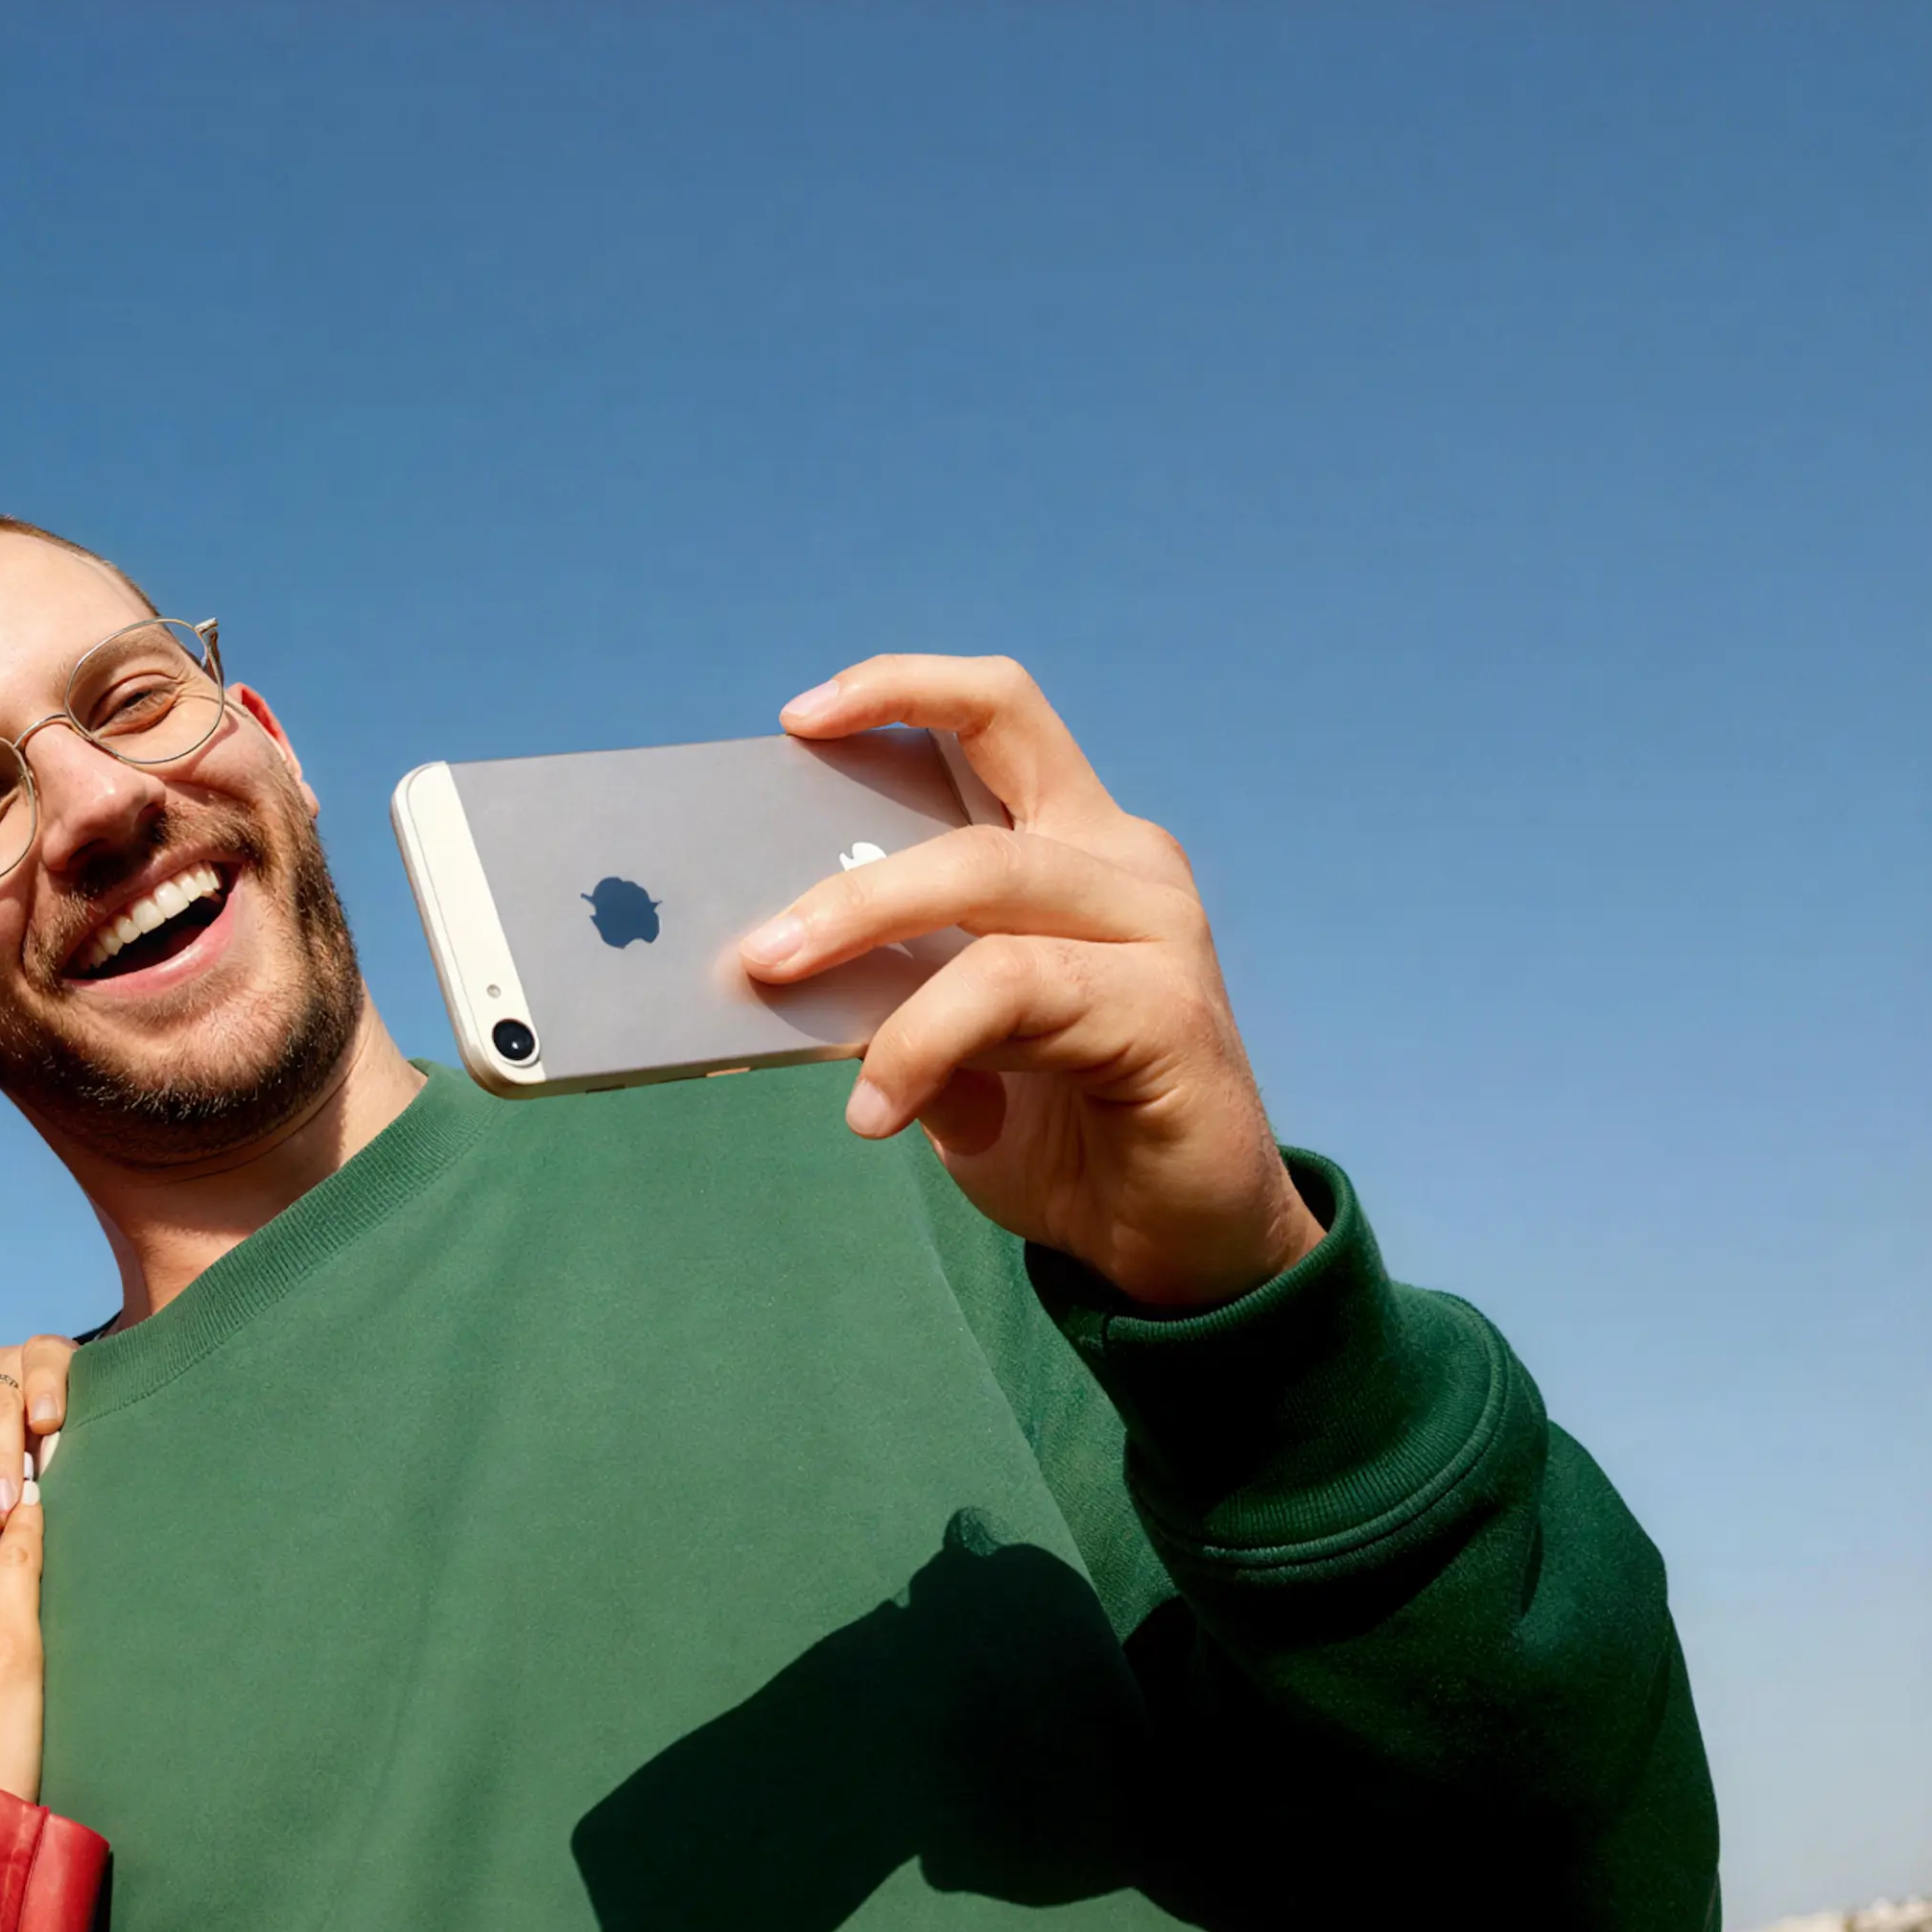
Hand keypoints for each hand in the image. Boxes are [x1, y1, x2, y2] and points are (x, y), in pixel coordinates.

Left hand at [743, 655, 1323, 1310]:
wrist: (1175, 1242)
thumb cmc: (1058, 1133)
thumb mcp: (946, 1053)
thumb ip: (883, 995)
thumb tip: (765, 961)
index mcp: (1073, 846)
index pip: (999, 717)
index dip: (903, 690)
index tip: (797, 716)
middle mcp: (1125, 867)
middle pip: (975, 814)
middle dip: (848, 875)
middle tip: (756, 947)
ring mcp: (1158, 932)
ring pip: (989, 883)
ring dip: (866, 928)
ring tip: (782, 994)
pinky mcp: (1168, 1011)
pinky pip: (1014, 990)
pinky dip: (921, 1043)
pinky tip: (877, 1111)